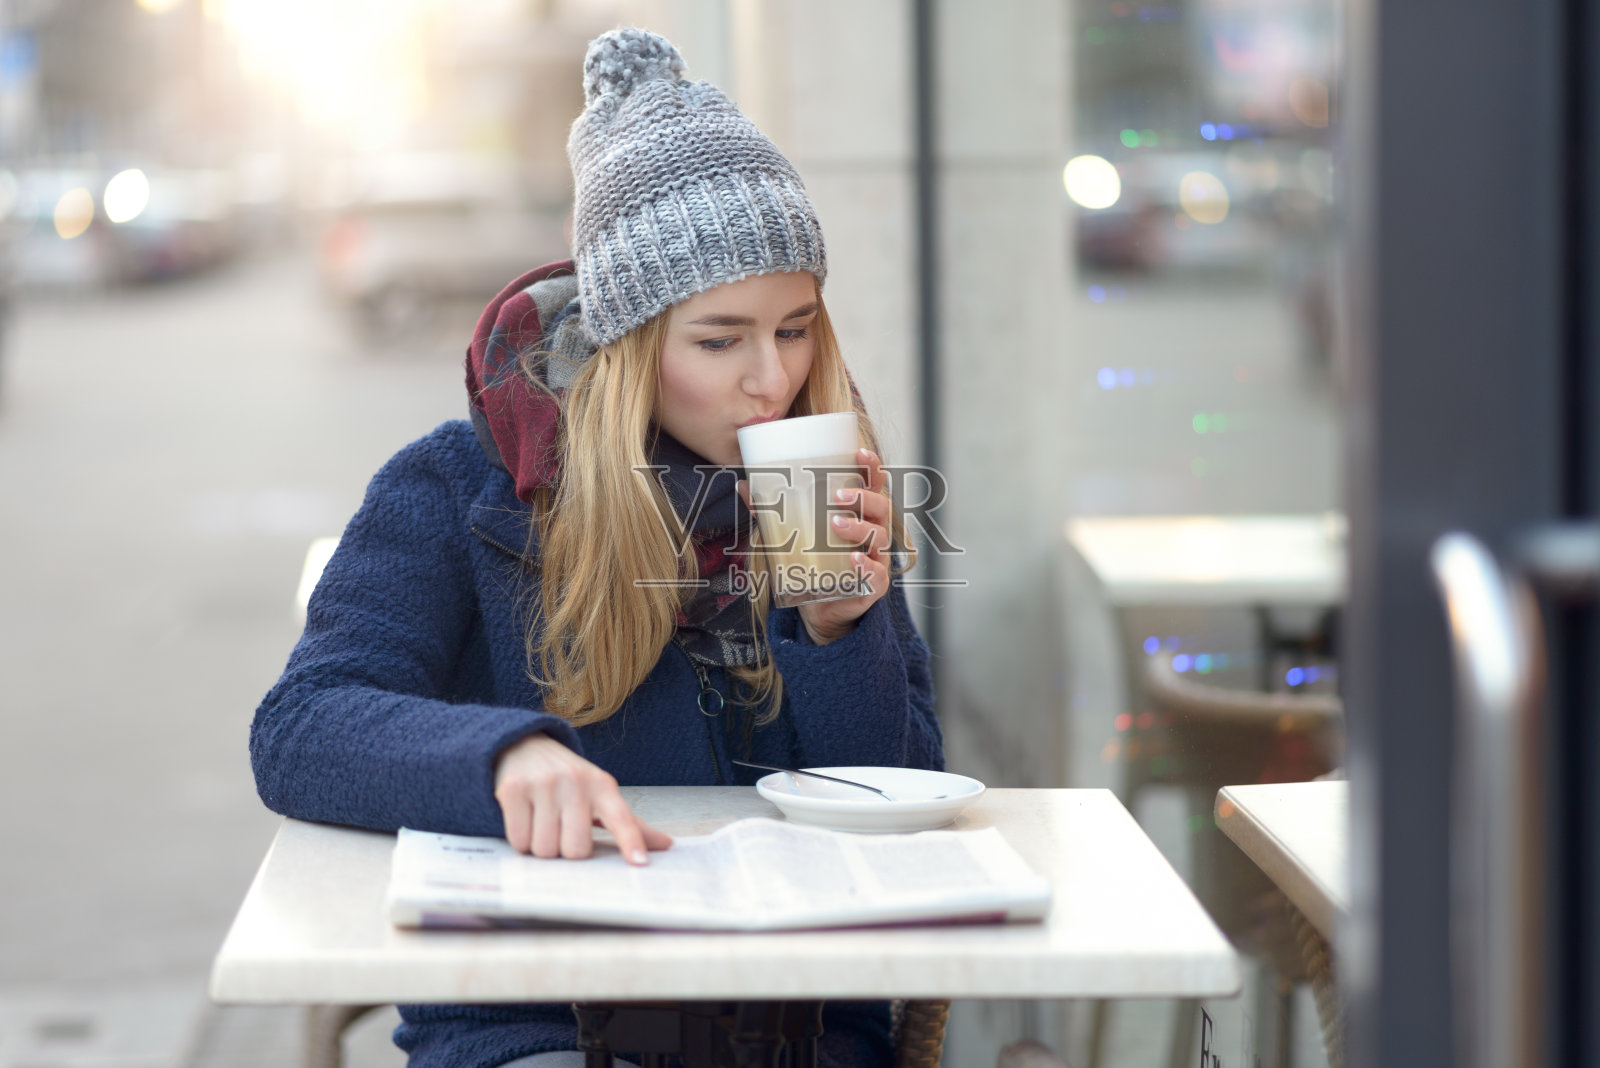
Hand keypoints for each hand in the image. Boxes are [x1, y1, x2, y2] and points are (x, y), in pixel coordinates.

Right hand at [493, 734, 672, 863]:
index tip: (640, 862)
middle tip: (561, 830)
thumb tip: (666, 845)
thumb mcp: (600, 794)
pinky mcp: (513, 789)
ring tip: (542, 822)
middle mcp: (575, 781)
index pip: (621, 818)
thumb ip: (629, 823)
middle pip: (575, 849)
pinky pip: (519, 840)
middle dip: (566, 850)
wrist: (523, 745)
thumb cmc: (568, 780)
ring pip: (545, 850)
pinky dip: (521, 840)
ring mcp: (543, 783)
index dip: (630, 841)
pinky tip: (525, 819)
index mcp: (602, 785)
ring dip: (541, 847)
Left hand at [739, 447, 891, 645]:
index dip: (872, 467)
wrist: (820, 606)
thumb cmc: (815, 562)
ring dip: (860, 528)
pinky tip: (854, 559)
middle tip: (838, 496)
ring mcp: (877, 559)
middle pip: (881, 507)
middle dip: (863, 498)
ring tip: (837, 524)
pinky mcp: (873, 585)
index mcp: (861, 514)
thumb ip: (773, 511)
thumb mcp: (794, 533)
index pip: (874, 485)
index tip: (860, 453)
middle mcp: (874, 532)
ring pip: (879, 537)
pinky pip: (877, 573)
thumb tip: (745, 487)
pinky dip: (867, 565)